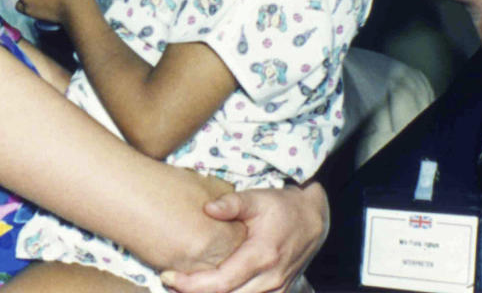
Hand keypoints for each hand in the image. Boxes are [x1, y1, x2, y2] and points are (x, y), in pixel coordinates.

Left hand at [160, 182, 328, 292]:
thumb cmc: (281, 206)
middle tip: (168, 282)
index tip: (168, 276)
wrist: (314, 219)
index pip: (221, 282)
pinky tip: (209, 289)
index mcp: (262, 256)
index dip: (192, 284)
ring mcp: (277, 289)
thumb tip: (207, 209)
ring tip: (183, 287)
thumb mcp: (257, 198)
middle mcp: (270, 279)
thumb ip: (231, 203)